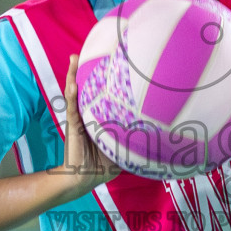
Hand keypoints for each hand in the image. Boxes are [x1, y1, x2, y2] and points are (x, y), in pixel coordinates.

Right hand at [52, 54, 119, 196]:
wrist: (85, 178)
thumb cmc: (104, 164)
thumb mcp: (122, 148)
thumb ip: (133, 139)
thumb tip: (159, 138)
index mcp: (96, 118)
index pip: (96, 94)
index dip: (97, 79)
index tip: (104, 60)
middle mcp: (85, 115)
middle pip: (83, 88)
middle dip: (82, 70)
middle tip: (81, 53)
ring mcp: (78, 119)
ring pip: (74, 93)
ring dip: (72, 76)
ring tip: (73, 59)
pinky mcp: (73, 127)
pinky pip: (72, 108)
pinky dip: (71, 96)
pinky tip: (72, 84)